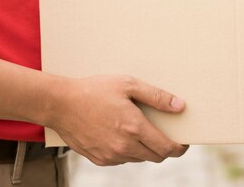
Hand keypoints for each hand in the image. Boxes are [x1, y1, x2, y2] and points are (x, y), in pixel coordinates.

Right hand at [46, 75, 188, 165]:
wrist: (60, 104)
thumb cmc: (95, 90)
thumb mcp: (128, 85)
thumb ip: (157, 96)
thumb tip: (179, 106)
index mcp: (134, 128)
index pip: (166, 148)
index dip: (179, 148)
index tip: (183, 144)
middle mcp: (124, 146)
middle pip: (155, 157)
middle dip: (165, 149)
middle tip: (166, 136)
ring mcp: (110, 155)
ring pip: (139, 159)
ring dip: (145, 149)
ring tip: (142, 130)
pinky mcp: (99, 159)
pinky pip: (122, 160)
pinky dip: (128, 151)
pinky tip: (123, 134)